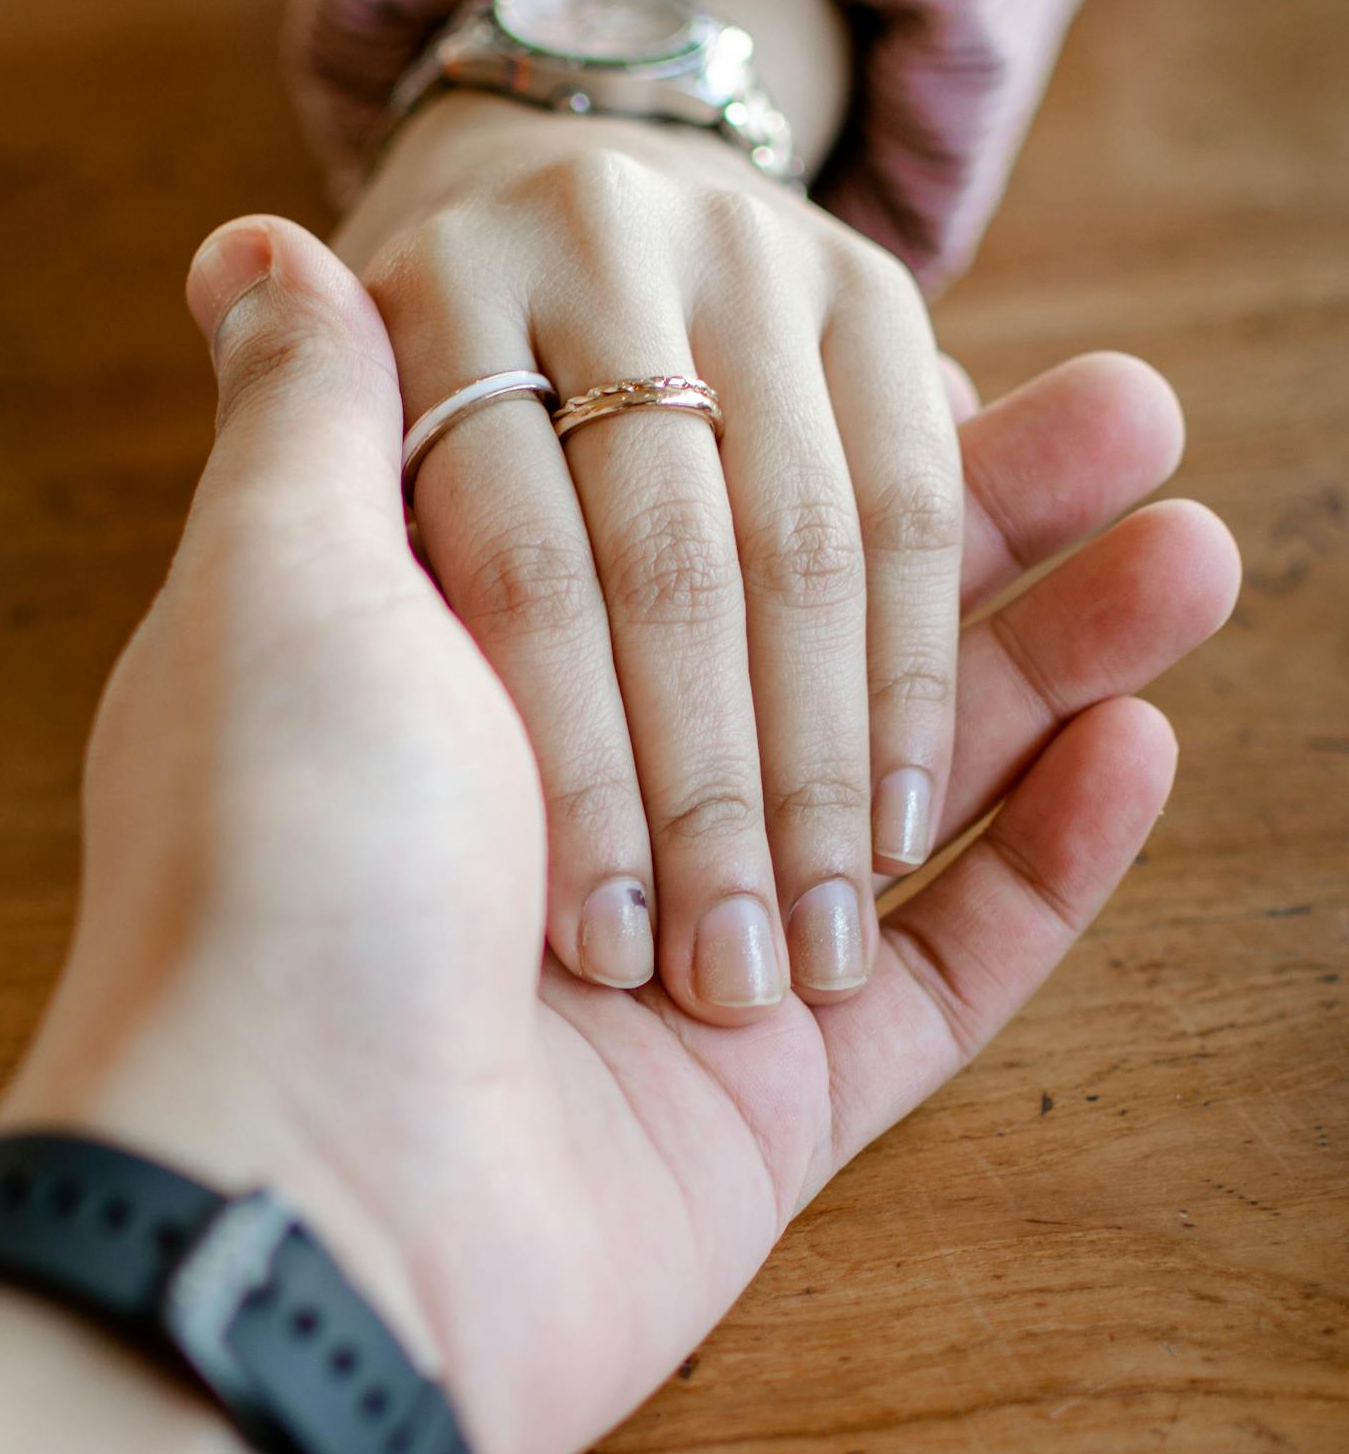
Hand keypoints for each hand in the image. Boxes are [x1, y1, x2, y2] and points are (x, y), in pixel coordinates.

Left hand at [0, 221, 1237, 1453]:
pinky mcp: (770, 1110)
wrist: (284, 1207)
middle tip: (1139, 409)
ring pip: (906, 785)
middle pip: (816, 629)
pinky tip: (1139, 740)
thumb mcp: (278, 593)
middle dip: (980, 523)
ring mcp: (684, 960)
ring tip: (1194, 547)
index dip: (814, 420)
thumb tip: (258, 247)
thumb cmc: (265, 868)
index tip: (947, 330)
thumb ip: (318, 422)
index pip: (679, 504)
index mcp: (471, 675)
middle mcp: (580, 807)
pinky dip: (1046, 865)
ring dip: (1053, 660)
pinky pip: (945, 977)